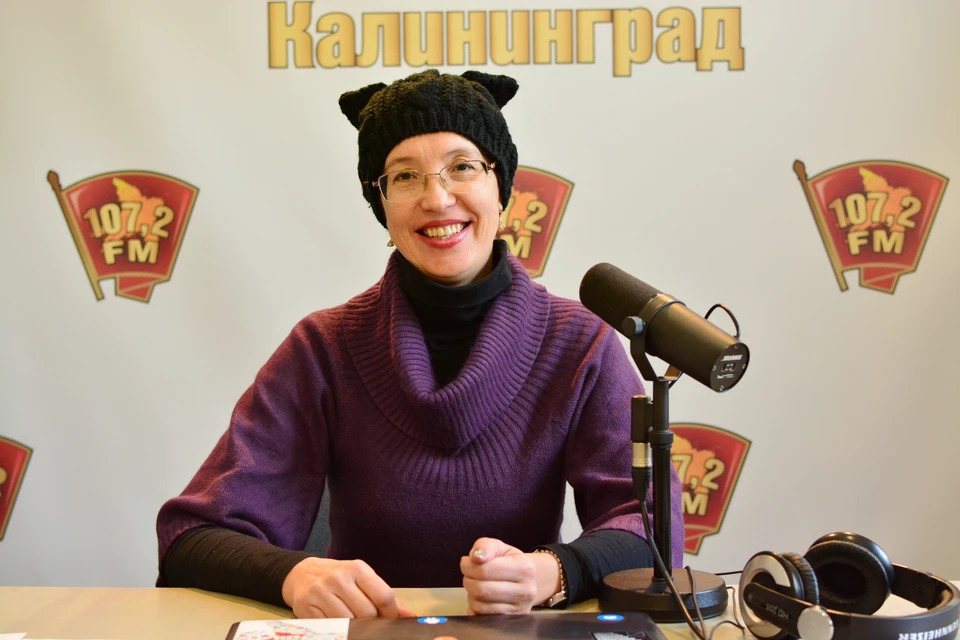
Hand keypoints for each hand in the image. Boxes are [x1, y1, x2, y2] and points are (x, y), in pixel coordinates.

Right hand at [281, 557, 415, 618]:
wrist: (301, 574)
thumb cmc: (338, 578)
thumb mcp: (362, 579)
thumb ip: (384, 596)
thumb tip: (409, 615)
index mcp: (357, 568)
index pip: (383, 596)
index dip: (390, 614)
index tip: (388, 619)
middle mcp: (338, 578)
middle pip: (367, 613)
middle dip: (371, 622)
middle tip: (367, 621)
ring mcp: (321, 592)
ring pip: (349, 622)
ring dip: (354, 627)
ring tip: (351, 620)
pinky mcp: (306, 606)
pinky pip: (330, 627)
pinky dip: (337, 629)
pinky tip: (336, 621)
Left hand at [460, 537, 559, 614]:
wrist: (526, 581)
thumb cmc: (509, 562)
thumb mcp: (499, 547)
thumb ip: (485, 546)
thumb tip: (475, 557)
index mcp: (524, 568)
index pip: (485, 570)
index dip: (468, 566)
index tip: (465, 562)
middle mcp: (526, 591)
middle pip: (481, 590)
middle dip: (468, 580)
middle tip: (469, 575)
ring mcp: (520, 609)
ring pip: (480, 605)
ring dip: (471, 594)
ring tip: (476, 585)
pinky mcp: (511, 621)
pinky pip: (481, 617)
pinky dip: (475, 607)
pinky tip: (481, 598)